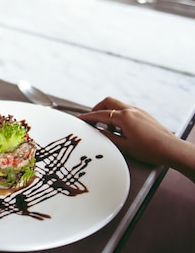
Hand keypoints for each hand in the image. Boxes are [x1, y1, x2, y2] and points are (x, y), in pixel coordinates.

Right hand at [79, 97, 193, 175]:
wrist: (171, 149)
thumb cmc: (151, 150)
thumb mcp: (125, 146)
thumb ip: (108, 137)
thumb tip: (99, 131)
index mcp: (124, 117)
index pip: (100, 114)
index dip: (88, 117)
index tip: (81, 119)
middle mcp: (131, 110)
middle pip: (108, 102)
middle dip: (97, 108)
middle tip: (92, 119)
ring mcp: (138, 111)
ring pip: (117, 105)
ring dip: (109, 113)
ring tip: (109, 130)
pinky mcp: (144, 114)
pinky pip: (126, 110)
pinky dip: (119, 116)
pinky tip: (121, 130)